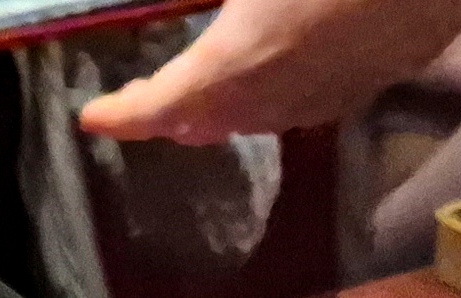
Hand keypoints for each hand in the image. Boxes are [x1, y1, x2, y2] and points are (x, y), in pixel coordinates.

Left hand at [79, 0, 460, 143]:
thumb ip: (224, 4)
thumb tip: (211, 10)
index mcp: (236, 61)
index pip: (161, 107)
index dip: (122, 116)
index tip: (94, 118)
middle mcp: (276, 96)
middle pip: (207, 123)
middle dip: (171, 116)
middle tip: (139, 105)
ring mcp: (326, 97)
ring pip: (255, 118)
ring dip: (221, 110)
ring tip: (199, 93)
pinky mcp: (367, 85)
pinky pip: (300, 105)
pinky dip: (269, 98)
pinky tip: (274, 71)